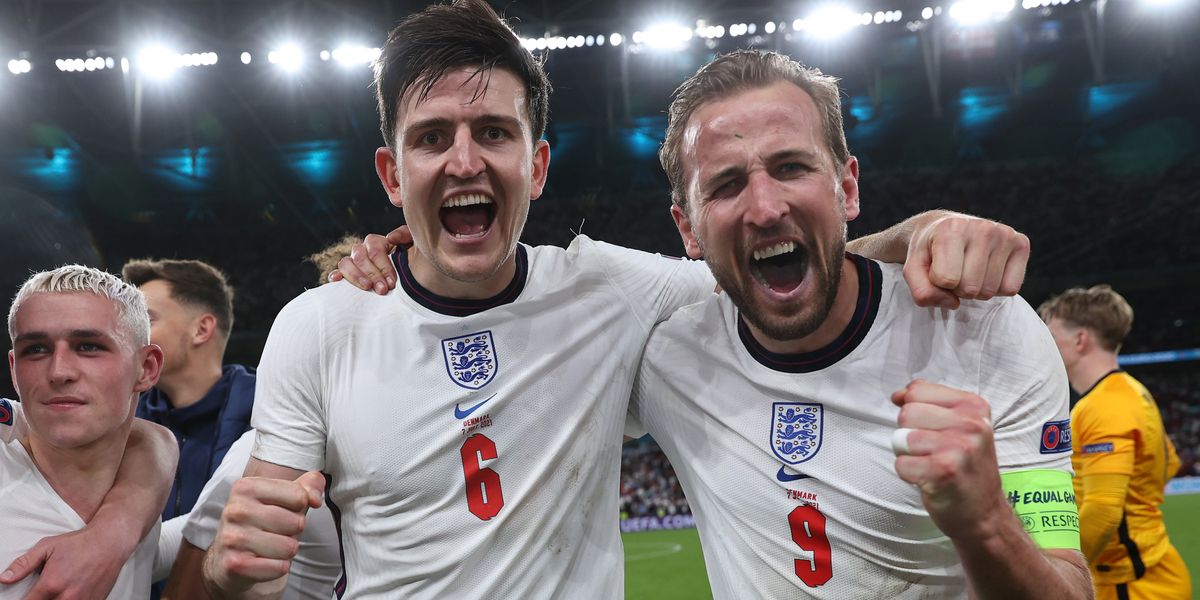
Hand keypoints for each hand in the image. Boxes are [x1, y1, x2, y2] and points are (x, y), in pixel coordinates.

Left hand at [0, 524, 131, 599]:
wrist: (110, 542)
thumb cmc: (79, 543)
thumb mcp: (47, 547)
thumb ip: (24, 564)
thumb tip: (5, 578)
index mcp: (51, 584)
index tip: (29, 596)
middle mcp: (66, 597)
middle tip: (48, 590)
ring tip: (60, 590)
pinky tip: (73, 592)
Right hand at [202, 471, 323, 594]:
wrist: (226, 559)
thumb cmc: (260, 524)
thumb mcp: (283, 498)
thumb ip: (307, 486)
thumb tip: (316, 498)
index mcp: (246, 487)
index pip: (299, 496)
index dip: (299, 508)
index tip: (284, 511)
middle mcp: (235, 510)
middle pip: (297, 523)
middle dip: (294, 531)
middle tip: (276, 533)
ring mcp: (232, 538)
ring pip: (290, 547)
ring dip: (286, 551)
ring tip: (269, 547)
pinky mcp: (235, 564)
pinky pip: (280, 567)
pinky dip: (278, 568)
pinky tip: (262, 562)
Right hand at [328, 225, 410, 293]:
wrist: (412, 279)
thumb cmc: (411, 263)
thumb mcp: (413, 246)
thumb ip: (406, 235)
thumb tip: (390, 237)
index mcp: (378, 243)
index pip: (375, 249)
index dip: (383, 266)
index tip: (392, 282)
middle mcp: (363, 250)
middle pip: (360, 257)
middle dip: (373, 274)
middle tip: (383, 290)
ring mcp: (352, 262)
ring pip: (346, 263)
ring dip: (356, 276)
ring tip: (367, 288)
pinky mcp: (345, 275)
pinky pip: (336, 272)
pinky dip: (335, 276)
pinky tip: (337, 281)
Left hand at [891, 380, 1007, 540]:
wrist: (985, 514)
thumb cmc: (965, 468)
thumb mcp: (959, 426)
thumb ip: (928, 403)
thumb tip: (897, 395)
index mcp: (974, 406)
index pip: (916, 391)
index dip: (912, 412)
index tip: (930, 430)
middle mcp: (971, 424)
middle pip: (906, 414)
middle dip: (909, 435)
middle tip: (932, 452)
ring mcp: (959, 448)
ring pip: (901, 439)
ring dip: (909, 456)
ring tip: (932, 466)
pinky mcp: (944, 471)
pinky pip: (901, 464)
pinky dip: (909, 475)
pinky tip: (931, 480)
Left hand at [904, 215, 1028, 308]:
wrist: (942, 228)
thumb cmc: (928, 252)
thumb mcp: (912, 270)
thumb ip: (922, 292)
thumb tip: (954, 303)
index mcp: (952, 229)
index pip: (946, 280)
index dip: (937, 282)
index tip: (936, 266)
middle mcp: (982, 228)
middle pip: (970, 289)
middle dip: (957, 288)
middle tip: (953, 269)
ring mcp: (1004, 234)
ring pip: (989, 291)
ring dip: (976, 288)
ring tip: (968, 268)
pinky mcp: (1021, 244)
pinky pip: (1010, 289)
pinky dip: (996, 287)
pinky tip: (987, 269)